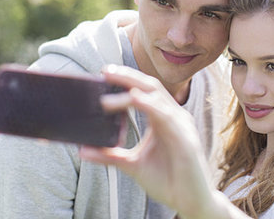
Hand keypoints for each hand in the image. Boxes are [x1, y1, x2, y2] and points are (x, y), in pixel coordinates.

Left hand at [79, 65, 216, 217]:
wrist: (191, 202)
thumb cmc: (168, 180)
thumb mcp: (132, 164)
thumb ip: (110, 155)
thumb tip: (82, 150)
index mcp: (163, 118)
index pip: (144, 90)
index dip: (126, 80)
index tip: (104, 74)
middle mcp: (174, 117)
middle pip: (151, 86)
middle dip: (128, 76)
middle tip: (105, 71)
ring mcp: (182, 126)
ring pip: (157, 97)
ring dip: (131, 92)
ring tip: (107, 97)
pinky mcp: (186, 139)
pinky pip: (168, 116)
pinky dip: (150, 105)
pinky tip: (134, 100)